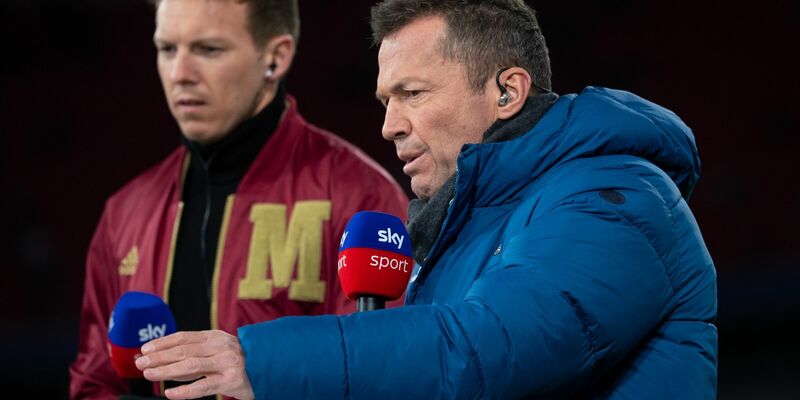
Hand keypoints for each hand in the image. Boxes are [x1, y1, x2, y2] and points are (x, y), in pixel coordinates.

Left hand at [135, 330, 253, 399]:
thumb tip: (161, 358)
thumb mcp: (219, 351)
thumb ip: (195, 354)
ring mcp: (227, 363)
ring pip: (191, 365)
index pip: (184, 337)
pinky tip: (170, 393)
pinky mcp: (232, 380)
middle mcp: (221, 346)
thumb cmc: (239, 362)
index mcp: (216, 336)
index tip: (146, 348)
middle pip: (184, 350)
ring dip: (167, 370)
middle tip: (141, 362)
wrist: (269, 369)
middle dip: (160, 356)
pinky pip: (204, 386)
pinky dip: (185, 391)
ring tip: (150, 374)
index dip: (163, 342)